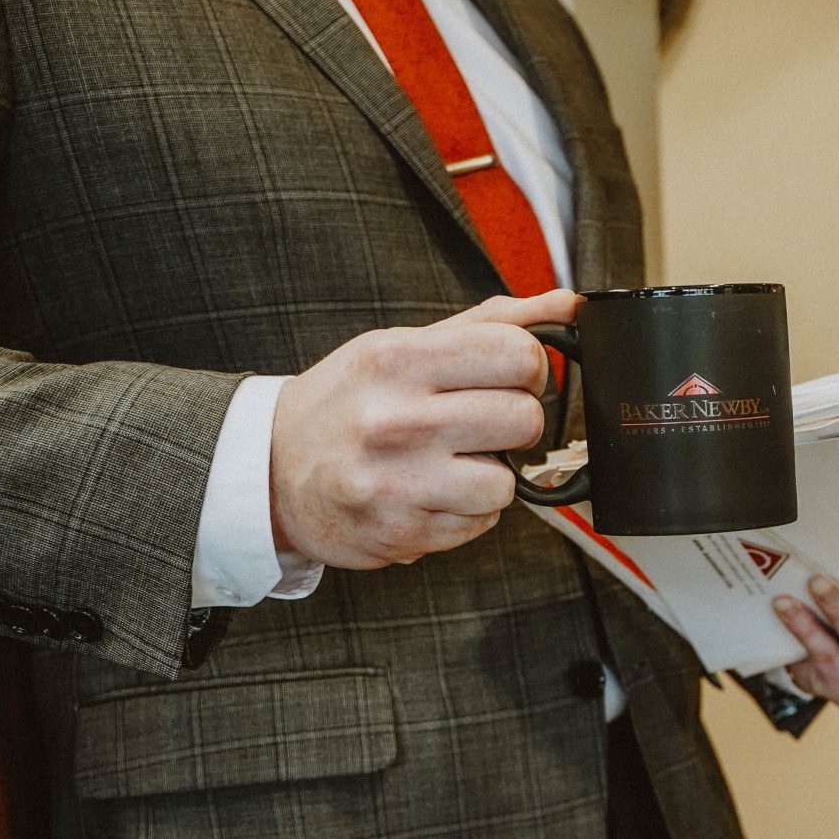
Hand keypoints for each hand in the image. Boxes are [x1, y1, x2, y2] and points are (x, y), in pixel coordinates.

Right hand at [269, 290, 576, 568]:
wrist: (270, 471)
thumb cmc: (348, 403)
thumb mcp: (404, 346)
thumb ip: (491, 324)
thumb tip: (568, 304)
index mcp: (398, 359)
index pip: (519, 354)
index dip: (531, 369)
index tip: (511, 378)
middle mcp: (395, 419)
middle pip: (524, 419)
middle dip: (514, 424)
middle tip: (479, 425)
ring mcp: (397, 481)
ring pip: (507, 482)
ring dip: (491, 476)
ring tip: (448, 463)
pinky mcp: (402, 533)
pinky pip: (482, 523)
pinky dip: (467, 512)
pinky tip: (429, 493)